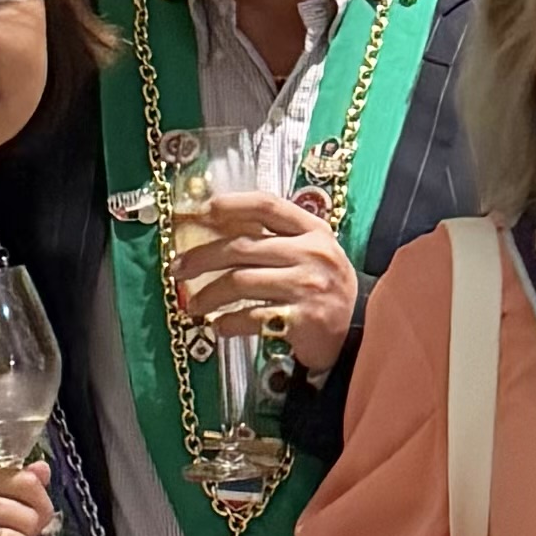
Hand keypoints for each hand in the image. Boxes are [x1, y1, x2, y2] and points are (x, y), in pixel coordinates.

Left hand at [168, 189, 360, 376]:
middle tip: (178, 269)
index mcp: (313, 230)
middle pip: (243, 246)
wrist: (357, 329)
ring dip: (209, 295)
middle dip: (202, 258)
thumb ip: (275, 238)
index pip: (267, 206)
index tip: (200, 212)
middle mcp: (312, 253)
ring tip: (194, 306)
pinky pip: (252, 317)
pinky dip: (228, 323)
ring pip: (241, 282)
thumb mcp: (310, 252)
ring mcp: (308, 285)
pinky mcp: (302, 319)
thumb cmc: (323, 287)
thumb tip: (215, 229)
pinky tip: (219, 327)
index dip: (231, 205)